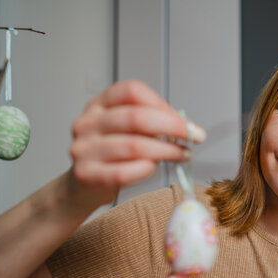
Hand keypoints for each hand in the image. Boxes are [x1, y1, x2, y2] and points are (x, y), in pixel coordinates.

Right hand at [68, 80, 204, 206]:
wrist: (83, 186)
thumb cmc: (112, 155)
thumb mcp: (125, 130)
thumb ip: (149, 123)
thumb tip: (185, 126)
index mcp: (98, 104)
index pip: (132, 92)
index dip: (162, 104)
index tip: (183, 120)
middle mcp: (88, 123)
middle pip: (137, 117)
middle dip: (173, 127)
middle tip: (194, 136)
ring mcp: (84, 149)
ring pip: (135, 146)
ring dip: (167, 151)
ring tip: (182, 154)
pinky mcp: (86, 175)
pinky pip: (124, 172)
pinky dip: (146, 170)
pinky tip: (154, 168)